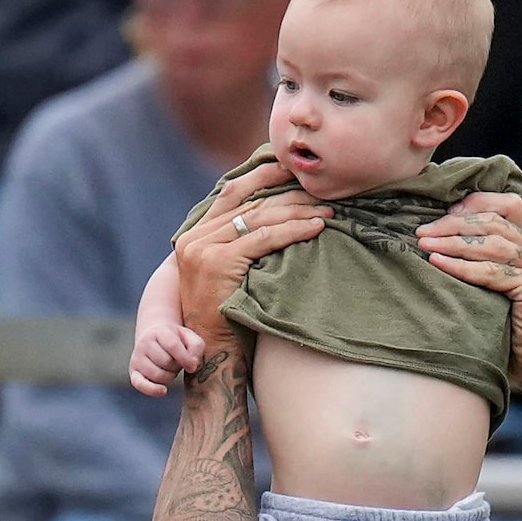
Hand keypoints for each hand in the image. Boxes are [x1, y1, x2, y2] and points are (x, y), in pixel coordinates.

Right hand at [130, 322, 203, 397]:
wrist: (155, 339)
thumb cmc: (177, 341)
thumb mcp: (190, 338)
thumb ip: (196, 347)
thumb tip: (192, 366)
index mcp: (160, 332)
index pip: (172, 345)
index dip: (185, 358)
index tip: (193, 366)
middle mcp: (145, 343)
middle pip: (166, 362)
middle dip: (176, 366)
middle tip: (176, 362)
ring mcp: (137, 357)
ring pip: (158, 375)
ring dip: (169, 376)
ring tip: (169, 369)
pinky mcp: (134, 372)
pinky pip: (140, 384)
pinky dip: (152, 390)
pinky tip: (164, 390)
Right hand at [172, 162, 326, 343]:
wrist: (212, 352)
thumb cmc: (229, 318)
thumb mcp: (229, 273)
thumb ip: (239, 245)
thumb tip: (276, 217)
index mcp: (193, 235)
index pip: (231, 192)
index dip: (262, 176)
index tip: (290, 168)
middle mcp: (193, 237)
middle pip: (249, 202)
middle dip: (288, 194)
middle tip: (321, 191)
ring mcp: (202, 249)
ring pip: (259, 217)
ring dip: (297, 212)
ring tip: (328, 211)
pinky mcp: (218, 262)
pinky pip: (264, 238)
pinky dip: (293, 230)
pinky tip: (316, 227)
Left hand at [418, 191, 521, 401]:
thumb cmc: (511, 333)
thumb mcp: (496, 288)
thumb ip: (484, 262)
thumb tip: (438, 238)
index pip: (507, 208)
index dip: (474, 206)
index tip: (441, 217)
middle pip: (495, 223)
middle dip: (454, 225)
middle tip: (422, 232)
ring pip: (492, 244)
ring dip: (453, 243)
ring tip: (425, 244)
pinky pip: (491, 272)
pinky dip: (461, 266)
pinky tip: (438, 263)